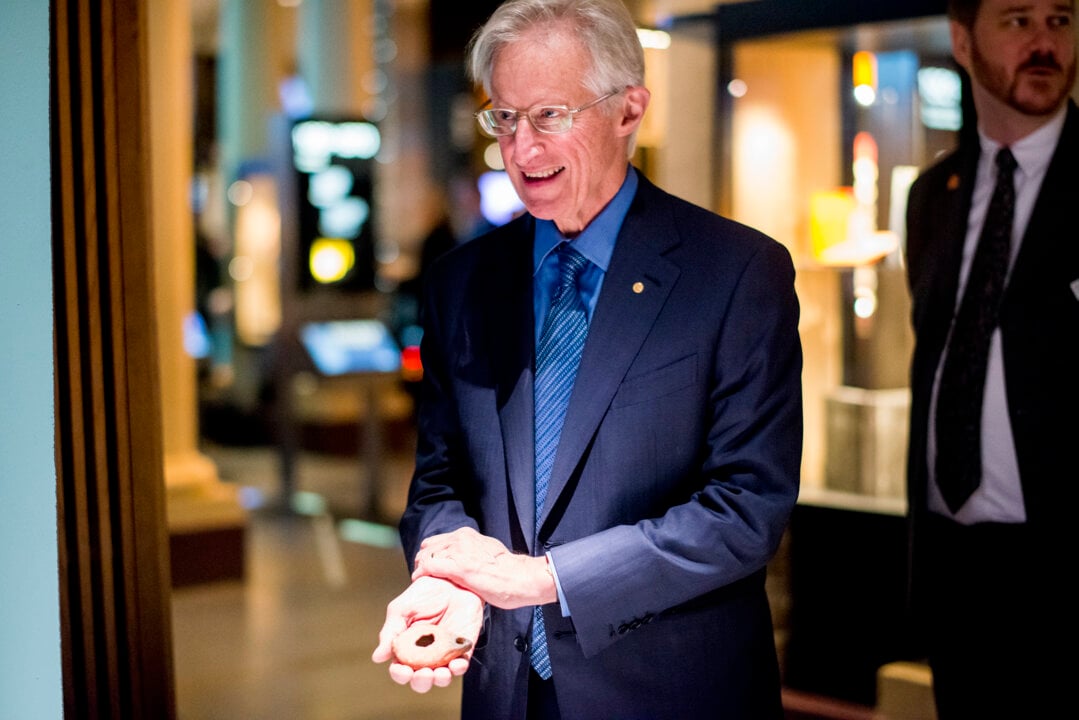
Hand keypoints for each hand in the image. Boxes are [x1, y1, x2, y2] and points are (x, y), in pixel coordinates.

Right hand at [371, 576, 483, 692]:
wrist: (449, 579)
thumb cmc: (422, 594)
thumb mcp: (401, 609)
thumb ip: (391, 632)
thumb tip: (378, 657)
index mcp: (407, 649)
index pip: (401, 670)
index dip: (400, 675)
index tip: (403, 670)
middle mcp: (425, 655)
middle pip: (421, 680)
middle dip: (421, 682)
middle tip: (423, 673)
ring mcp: (445, 653)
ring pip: (442, 677)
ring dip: (440, 680)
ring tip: (440, 673)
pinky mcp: (462, 648)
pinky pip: (462, 665)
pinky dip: (459, 668)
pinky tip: (457, 663)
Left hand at [411, 527, 556, 609]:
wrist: (523, 578)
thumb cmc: (510, 572)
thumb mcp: (488, 552)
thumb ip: (473, 552)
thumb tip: (466, 561)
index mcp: (468, 535)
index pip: (439, 541)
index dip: (431, 554)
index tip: (430, 567)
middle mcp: (461, 538)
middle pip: (429, 546)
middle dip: (423, 560)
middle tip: (423, 574)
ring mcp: (459, 552)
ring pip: (426, 555)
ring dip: (421, 568)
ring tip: (421, 579)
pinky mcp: (458, 567)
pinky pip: (429, 567)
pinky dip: (421, 573)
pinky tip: (419, 580)